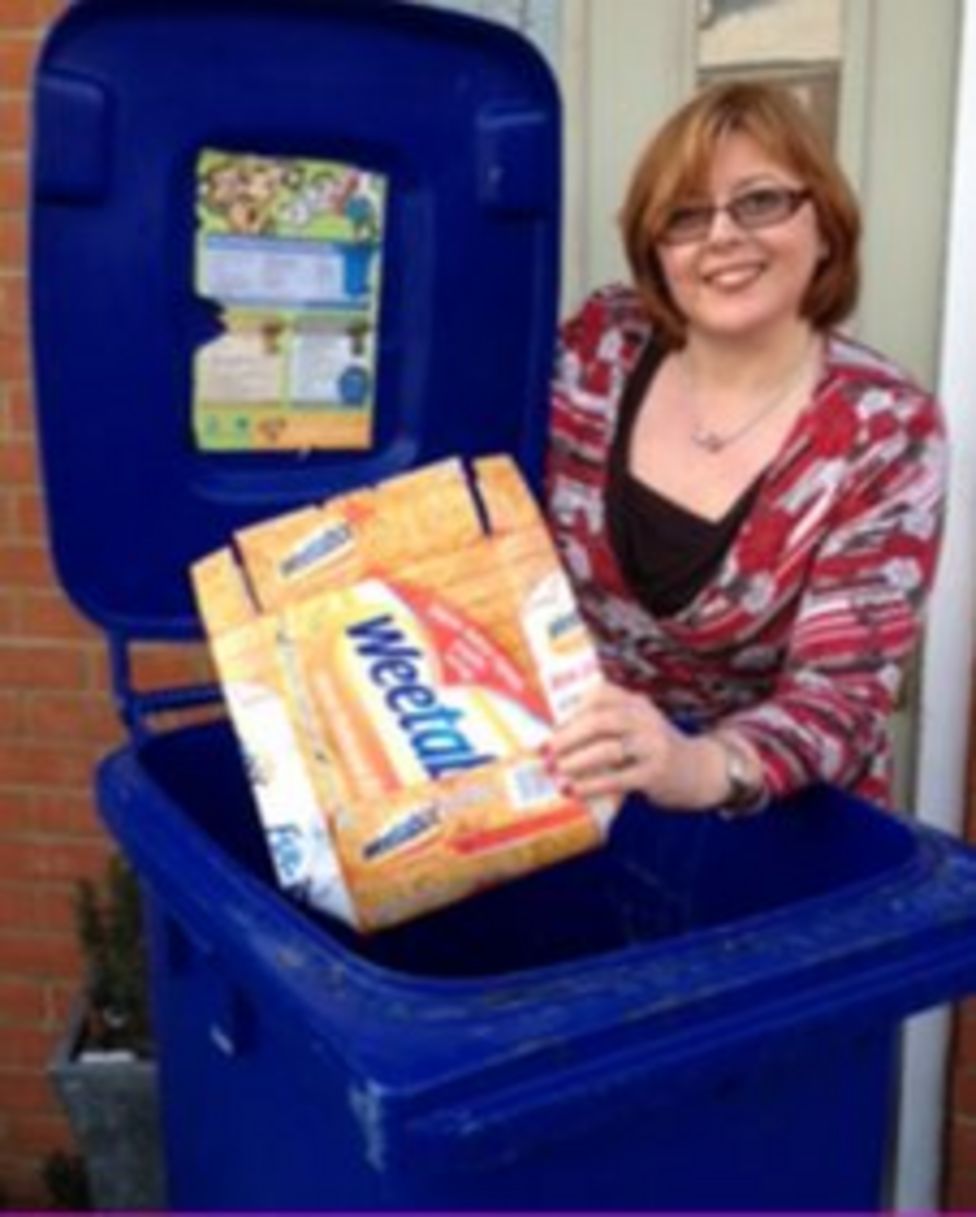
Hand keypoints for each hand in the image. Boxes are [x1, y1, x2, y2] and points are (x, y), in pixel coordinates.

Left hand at [545, 681, 726, 810]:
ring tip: (555, 772)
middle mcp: (644, 718)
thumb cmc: (652, 749)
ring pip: (607, 749)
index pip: (600, 694)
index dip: (572, 710)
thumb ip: (606, 726)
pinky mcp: (655, 772)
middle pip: (600, 719)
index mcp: (635, 703)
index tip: (551, 727)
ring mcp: (652, 745)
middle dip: (568, 736)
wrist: (699, 771)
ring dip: (576, 761)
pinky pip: (618, 778)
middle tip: (546, 752)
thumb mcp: (635, 727)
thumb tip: (555, 740)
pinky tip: (574, 790)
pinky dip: (592, 785)